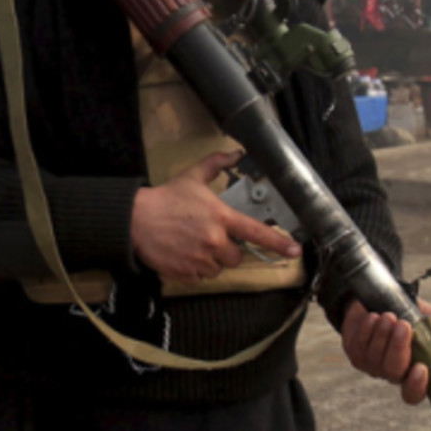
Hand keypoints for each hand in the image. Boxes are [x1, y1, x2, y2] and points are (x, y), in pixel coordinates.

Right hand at [131, 150, 301, 281]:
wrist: (135, 219)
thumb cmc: (165, 198)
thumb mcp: (192, 176)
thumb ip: (216, 164)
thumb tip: (234, 153)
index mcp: (221, 217)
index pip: (256, 232)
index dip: (278, 243)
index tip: (295, 251)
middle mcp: (215, 241)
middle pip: (236, 257)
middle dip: (227, 250)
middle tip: (210, 238)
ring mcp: (201, 259)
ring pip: (218, 269)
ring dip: (211, 261)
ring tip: (193, 245)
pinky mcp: (187, 273)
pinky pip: (201, 277)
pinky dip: (195, 269)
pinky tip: (183, 254)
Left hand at [340, 297, 430, 404]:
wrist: (377, 303)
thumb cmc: (408, 316)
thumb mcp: (427, 317)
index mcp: (412, 372)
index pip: (413, 393)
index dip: (416, 387)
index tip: (422, 368)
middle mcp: (391, 373)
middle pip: (393, 372)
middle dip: (398, 348)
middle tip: (403, 325)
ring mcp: (371, 366)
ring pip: (374, 357)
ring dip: (382, 334)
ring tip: (389, 315)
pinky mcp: (354, 354)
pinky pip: (358, 346)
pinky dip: (367, 330)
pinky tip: (373, 317)